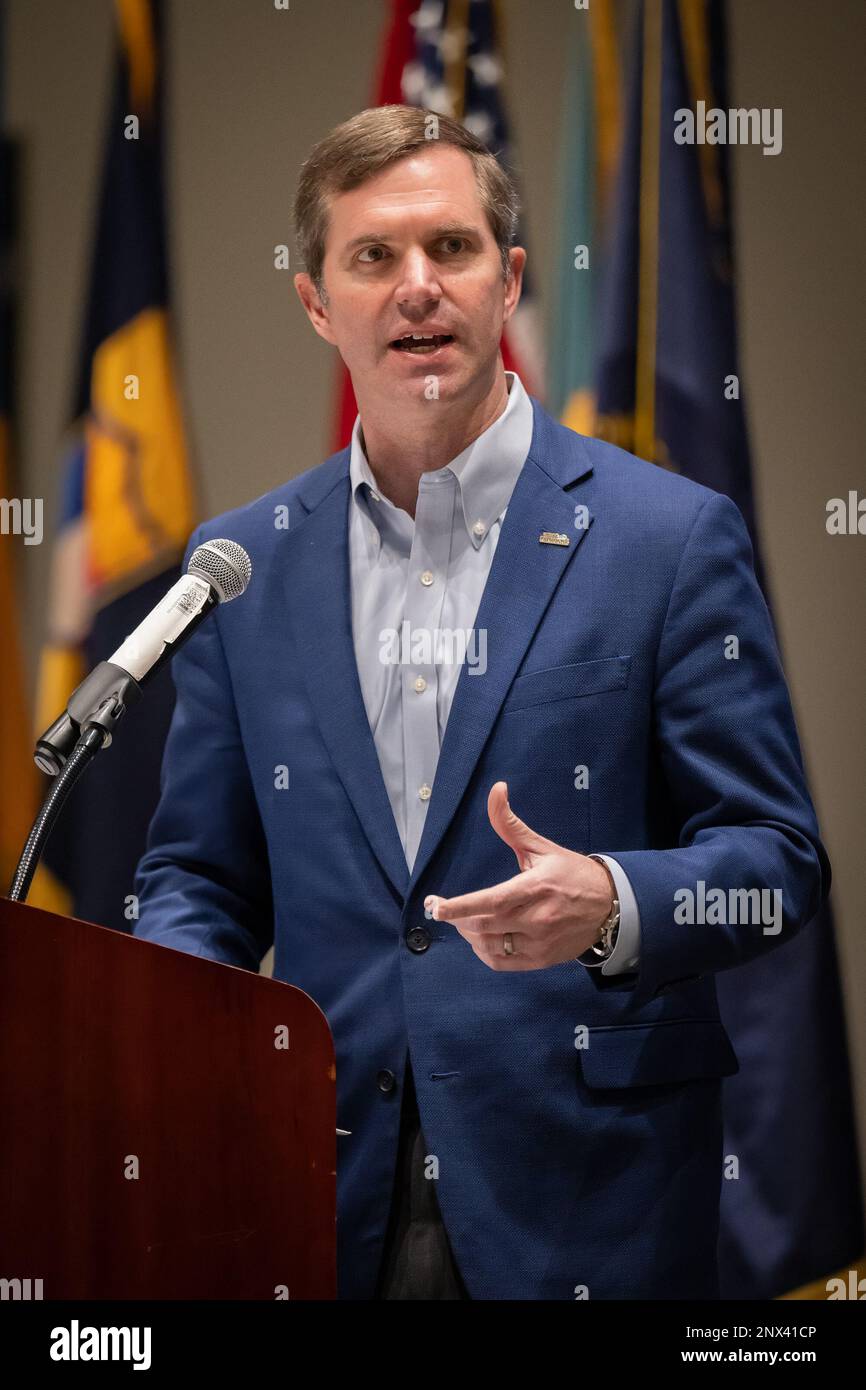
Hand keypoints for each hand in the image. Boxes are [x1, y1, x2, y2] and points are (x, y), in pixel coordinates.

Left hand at [424, 781, 613, 970]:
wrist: (610, 905)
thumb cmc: (572, 873)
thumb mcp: (542, 847)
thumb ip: (511, 824)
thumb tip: (496, 789)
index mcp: (536, 887)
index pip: (492, 901)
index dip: (460, 906)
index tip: (435, 906)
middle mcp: (538, 918)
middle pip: (484, 926)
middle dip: (458, 918)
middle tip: (445, 908)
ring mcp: (540, 942)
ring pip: (490, 947)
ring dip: (469, 935)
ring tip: (465, 920)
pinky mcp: (542, 959)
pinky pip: (502, 962)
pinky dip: (484, 952)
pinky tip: (481, 939)